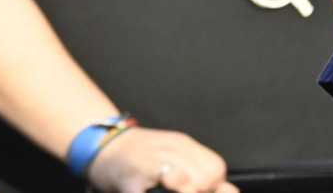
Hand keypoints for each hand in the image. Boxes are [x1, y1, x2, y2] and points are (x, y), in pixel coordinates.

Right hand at [84, 127, 236, 192]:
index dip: (213, 186)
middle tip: (184, 190)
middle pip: (204, 177)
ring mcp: (148, 163)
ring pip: (185, 182)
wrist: (101, 147)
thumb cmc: (138, 157)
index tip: (200, 190)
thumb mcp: (173, 157)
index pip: (216, 168)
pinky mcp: (130, 179)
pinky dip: (160, 192)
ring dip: (186, 189)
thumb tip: (231, 192)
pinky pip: (152, 187)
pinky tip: (155, 192)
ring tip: (171, 190)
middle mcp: (167, 149)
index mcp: (181, 144)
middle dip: (199, 190)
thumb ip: (202, 173)